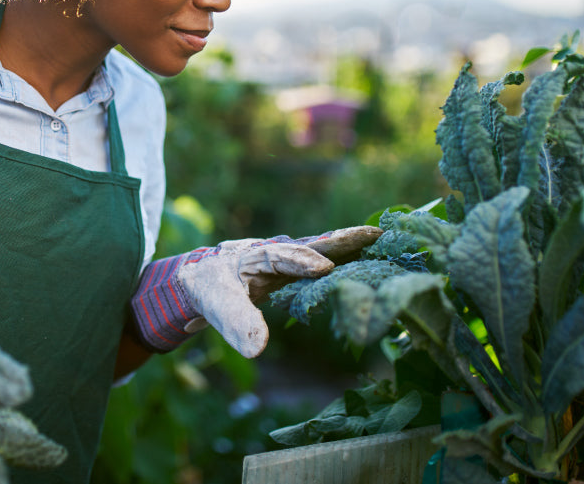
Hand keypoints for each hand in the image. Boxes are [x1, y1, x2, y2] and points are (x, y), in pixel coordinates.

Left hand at [130, 226, 381, 357]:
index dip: (300, 261)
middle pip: (310, 244)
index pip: (279, 257)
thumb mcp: (217, 306)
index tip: (324, 268)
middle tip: (374, 234)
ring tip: (381, 241)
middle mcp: (275, 251)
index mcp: (253, 256)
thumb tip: (257, 348)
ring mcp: (288, 257)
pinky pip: (324, 260)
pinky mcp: (297, 268)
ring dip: (349, 245)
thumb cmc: (209, 289)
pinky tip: (368, 260)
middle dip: (339, 240)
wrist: (203, 277)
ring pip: (321, 249)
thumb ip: (236, 323)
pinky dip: (346, 257)